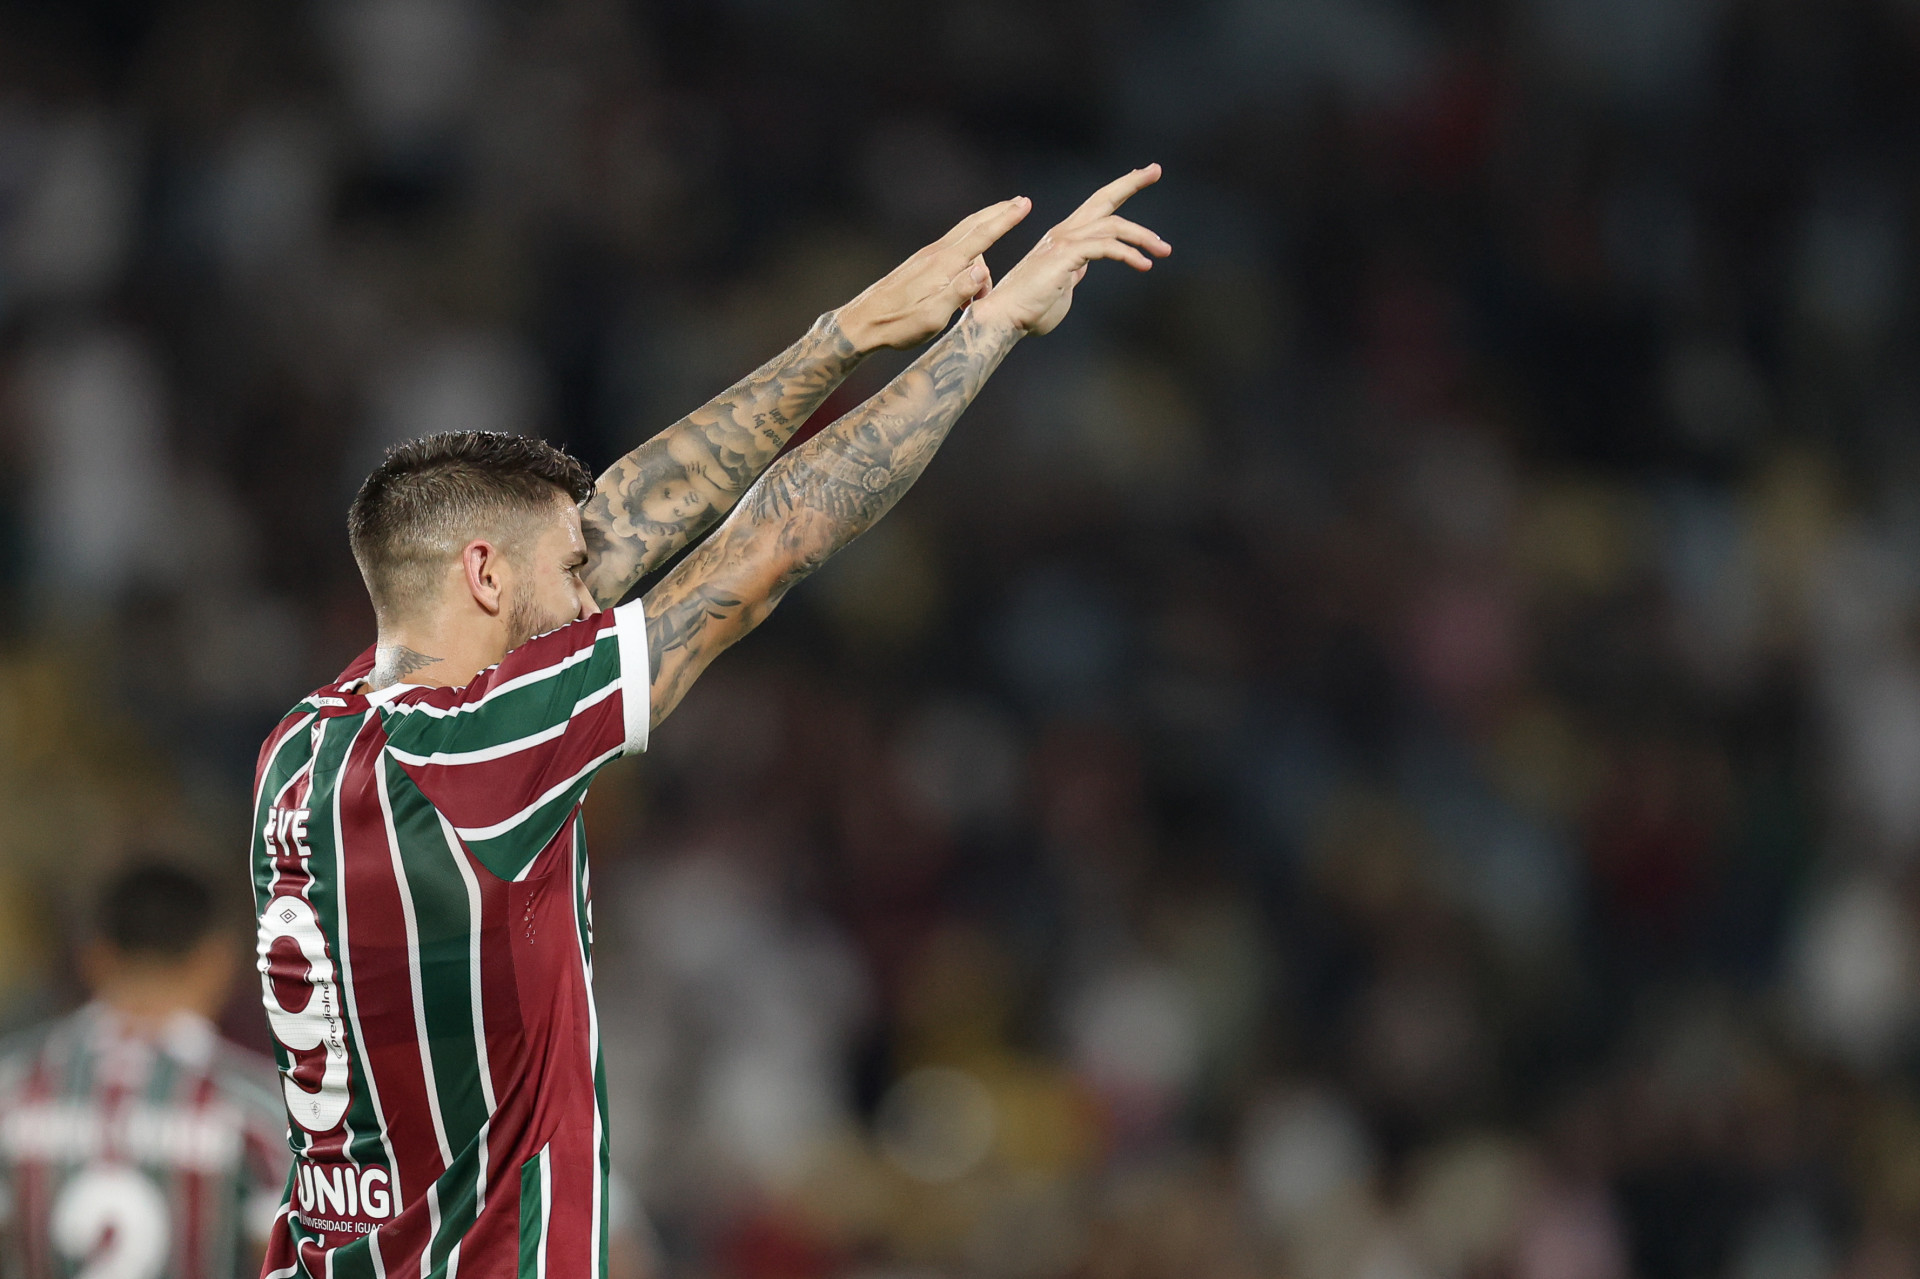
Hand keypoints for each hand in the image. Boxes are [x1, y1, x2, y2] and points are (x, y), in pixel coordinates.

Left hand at [835, 197, 1033, 351]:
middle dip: (998, 213)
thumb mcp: (932, 316)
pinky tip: (968, 276)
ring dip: (984, 240)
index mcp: (943, 265)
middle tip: (1019, 202)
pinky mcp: (920, 264)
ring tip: (984, 289)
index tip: (1023, 204)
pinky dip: (969, 251)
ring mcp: (926, 257)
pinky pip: (953, 249)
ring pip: (963, 237)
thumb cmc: (898, 324)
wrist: (862, 323)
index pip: (981, 236)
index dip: (1005, 219)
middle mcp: (936, 254)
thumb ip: (958, 292)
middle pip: (973, 225)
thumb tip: (982, 269)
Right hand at [970, 164, 1168, 336]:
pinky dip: (1127, 253)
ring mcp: (1063, 241)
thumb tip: (1082, 271)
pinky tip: (1143, 264)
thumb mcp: (1062, 285)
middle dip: (1130, 182)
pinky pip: (1105, 247)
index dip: (1120, 189)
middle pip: (1103, 198)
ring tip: (1163, 250)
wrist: (1005, 318)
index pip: (1097, 206)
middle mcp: (1064, 232)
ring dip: (1142, 236)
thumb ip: (1074, 273)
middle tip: (1155, 170)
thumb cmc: (1030, 309)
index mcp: (1065, 237)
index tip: (1144, 175)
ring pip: (1112, 226)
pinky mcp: (1065, 255)